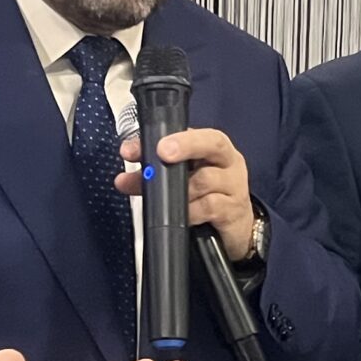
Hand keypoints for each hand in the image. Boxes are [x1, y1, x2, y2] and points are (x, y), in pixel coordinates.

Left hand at [118, 127, 256, 261]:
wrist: (237, 227)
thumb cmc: (210, 196)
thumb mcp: (185, 179)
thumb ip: (156, 173)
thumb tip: (124, 180)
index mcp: (214, 147)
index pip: (195, 132)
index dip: (170, 136)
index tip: (140, 146)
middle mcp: (228, 161)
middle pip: (211, 144)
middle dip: (184, 146)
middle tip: (163, 153)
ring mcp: (234, 186)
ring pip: (205, 179)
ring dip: (180, 189)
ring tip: (165, 199)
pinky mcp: (233, 211)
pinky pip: (209, 206)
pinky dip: (191, 211)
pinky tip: (184, 214)